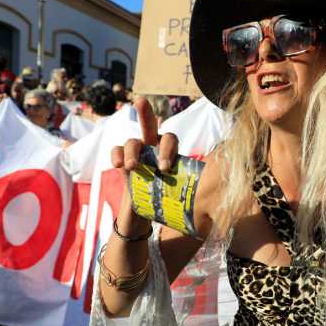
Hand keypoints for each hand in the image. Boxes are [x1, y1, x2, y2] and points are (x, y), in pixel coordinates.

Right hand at [110, 97, 178, 233]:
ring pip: (132, 142)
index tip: (165, 168)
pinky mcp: (122, 164)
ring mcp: (136, 155)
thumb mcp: (178, 196)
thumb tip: (210, 207)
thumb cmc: (164, 203)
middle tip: (141, 109)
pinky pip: (116, 151)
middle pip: (149, 125)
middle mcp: (152, 150)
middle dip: (146, 112)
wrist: (143, 217)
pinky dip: (116, 155)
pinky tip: (118, 165)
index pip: (170, 139)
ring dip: (132, 151)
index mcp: (168, 154)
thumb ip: (188, 194)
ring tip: (133, 168)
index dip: (168, 148)